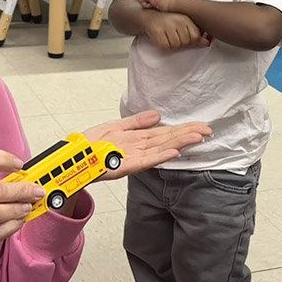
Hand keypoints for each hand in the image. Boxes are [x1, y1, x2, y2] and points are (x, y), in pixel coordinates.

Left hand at [83, 111, 211, 179]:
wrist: (74, 157)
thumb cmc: (92, 144)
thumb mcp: (115, 127)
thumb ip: (137, 122)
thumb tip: (157, 115)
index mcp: (138, 139)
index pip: (166, 133)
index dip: (183, 129)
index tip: (200, 126)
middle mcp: (139, 149)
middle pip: (168, 140)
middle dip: (187, 135)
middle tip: (207, 130)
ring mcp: (134, 158)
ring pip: (161, 149)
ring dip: (179, 143)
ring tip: (197, 137)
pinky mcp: (125, 166)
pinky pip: (146, 160)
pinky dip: (160, 156)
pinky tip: (173, 152)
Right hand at [144, 11, 209, 50]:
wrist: (149, 16)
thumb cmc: (167, 21)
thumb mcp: (183, 25)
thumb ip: (194, 34)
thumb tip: (206, 43)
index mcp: (185, 18)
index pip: (195, 36)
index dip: (190, 41)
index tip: (184, 38)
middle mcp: (177, 20)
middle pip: (186, 41)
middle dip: (180, 43)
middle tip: (173, 37)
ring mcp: (167, 25)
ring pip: (176, 45)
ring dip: (171, 45)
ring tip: (167, 37)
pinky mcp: (157, 31)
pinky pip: (165, 46)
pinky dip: (164, 46)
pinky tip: (162, 39)